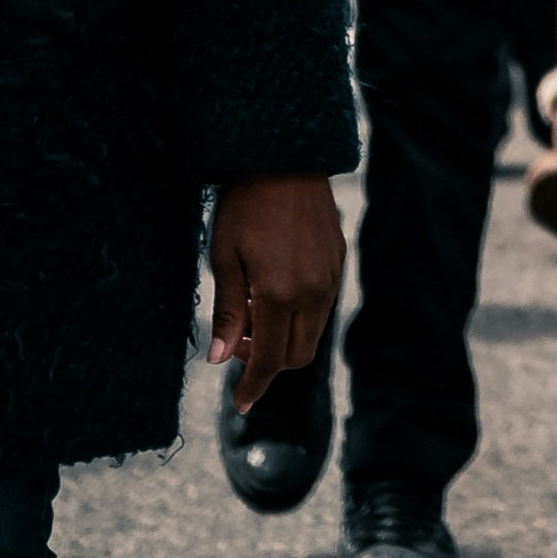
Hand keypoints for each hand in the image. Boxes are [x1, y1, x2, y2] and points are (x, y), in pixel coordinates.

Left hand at [208, 172, 344, 409]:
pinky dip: (298, 316)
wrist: (284, 154)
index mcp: (280, 294)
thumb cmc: (244, 204)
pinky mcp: (338, 261)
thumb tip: (218, 359)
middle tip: (234, 343)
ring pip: (312, 333)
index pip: (269, 360)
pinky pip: (322, 307)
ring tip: (251, 313)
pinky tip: (273, 292)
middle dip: (266, 364)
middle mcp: (313, 292)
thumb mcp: (224, 257)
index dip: (253, 385)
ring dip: (282, 339)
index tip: (240, 403)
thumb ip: (226, 312)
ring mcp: (330, 277)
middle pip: (296, 356)